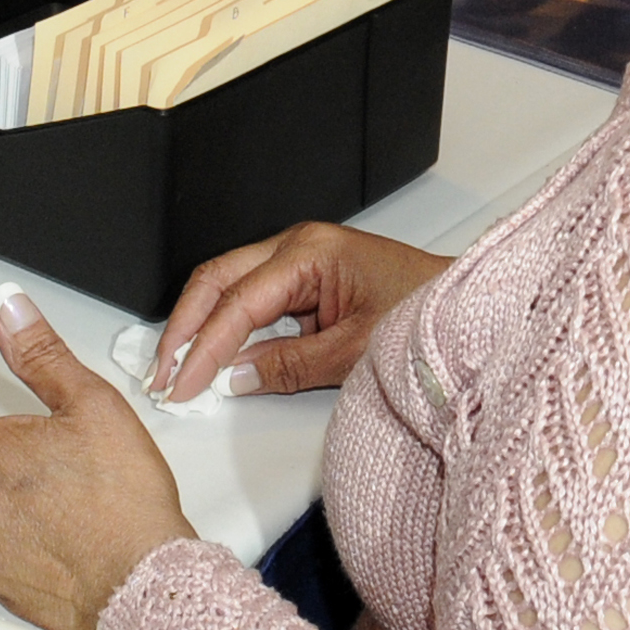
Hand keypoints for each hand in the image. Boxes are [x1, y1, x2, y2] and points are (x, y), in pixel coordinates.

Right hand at [144, 219, 452, 405]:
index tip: (181, 383)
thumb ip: (290, 366)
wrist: (466, 307)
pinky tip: (212, 355)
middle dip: (184, 327)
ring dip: (200, 325)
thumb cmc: (426, 315)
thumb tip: (233, 377)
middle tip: (163, 373)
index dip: (203, 347)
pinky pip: (252, 297)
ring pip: (228, 285)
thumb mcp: (355, 353)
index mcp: (312, 252)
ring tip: (177, 368)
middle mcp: (299, 246)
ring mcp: (300, 258)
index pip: (239, 302)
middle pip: (218, 280)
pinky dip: (226, 326)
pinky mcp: (304, 277)